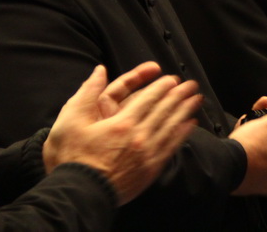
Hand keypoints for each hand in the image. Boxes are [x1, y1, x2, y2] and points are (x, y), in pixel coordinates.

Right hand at [43, 63, 201, 204]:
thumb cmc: (71, 158)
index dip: (162, 87)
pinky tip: (191, 124)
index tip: (172, 79)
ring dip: (186, 110)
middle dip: (179, 95)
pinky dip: (183, 133)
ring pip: (172, 126)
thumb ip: (86, 94)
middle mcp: (138, 136)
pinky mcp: (151, 169)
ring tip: (197, 99)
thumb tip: (99, 71)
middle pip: (164, 110)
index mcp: (121, 123)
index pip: (148, 99)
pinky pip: (172, 146)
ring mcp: (147, 153)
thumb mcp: (69, 121)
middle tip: (191, 85)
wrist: (78, 194)